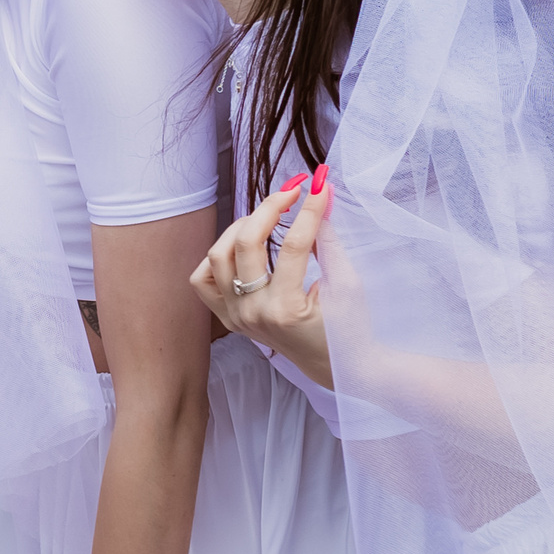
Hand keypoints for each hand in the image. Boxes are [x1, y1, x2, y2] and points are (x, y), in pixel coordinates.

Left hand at [191, 165, 333, 387]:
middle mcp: (253, 313)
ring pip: (218, 256)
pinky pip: (204, 280)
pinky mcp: (227, 318)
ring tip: (268, 215)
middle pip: (246, 244)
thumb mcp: (348, 287)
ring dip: (241, 227)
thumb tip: (318, 201)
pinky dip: (216, 258)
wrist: (336, 367)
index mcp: (286, 308)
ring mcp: (235, 316)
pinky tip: (240, 246)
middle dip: (269, 208)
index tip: (319, 186)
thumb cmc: (349, 329)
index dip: (308, 211)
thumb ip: (330, 244)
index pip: (293, 246)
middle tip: (292, 191)